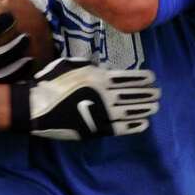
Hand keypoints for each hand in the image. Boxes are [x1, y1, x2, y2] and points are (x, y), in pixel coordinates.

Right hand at [11, 58, 159, 140]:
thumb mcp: (71, 65)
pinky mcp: (96, 129)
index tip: (152, 78)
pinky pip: (120, 128)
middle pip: (132, 94)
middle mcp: (104, 95)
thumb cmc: (51, 82)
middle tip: (158, 93)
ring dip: (144, 108)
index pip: (127, 78)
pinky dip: (134, 126)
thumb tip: (103, 67)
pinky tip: (143, 123)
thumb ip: (90, 66)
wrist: (37, 107)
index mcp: (99, 77)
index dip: (142, 78)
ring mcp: (101, 113)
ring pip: (130, 111)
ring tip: (154, 107)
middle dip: (146, 93)